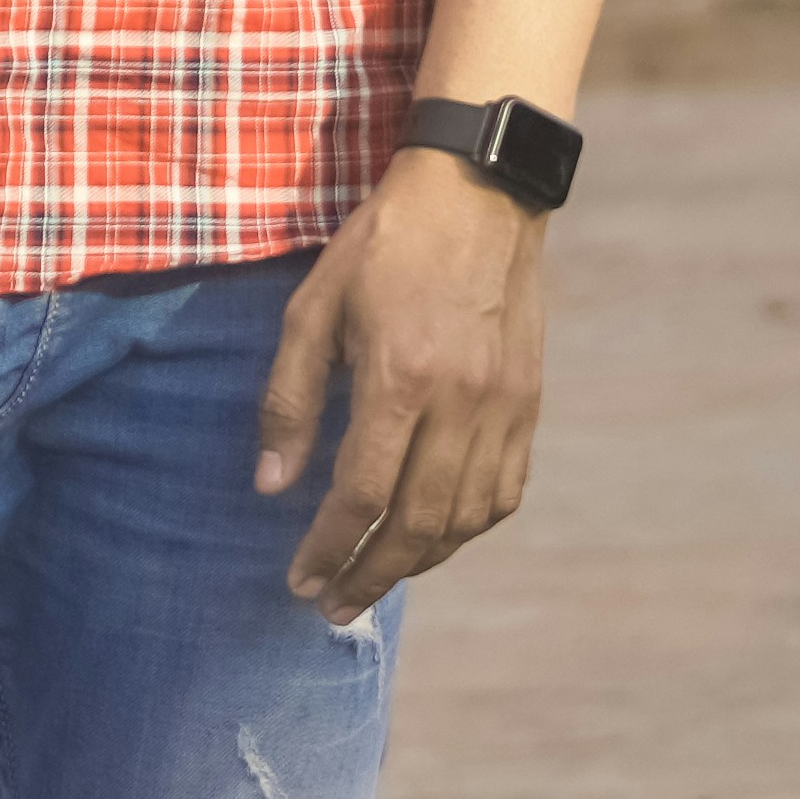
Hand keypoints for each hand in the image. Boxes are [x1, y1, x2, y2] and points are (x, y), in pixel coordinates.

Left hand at [253, 151, 549, 621]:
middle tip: (331, 606)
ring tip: (375, 578)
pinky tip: (435, 537)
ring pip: (466, 517)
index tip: (299, 580)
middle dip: (370, 575)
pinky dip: (468, 528)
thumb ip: (290, 401)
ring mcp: (504, 405)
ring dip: (418, 562)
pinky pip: (505, 491)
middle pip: (418, 522)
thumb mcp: (313, 308)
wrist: (479, 192)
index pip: (364, 494)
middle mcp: (461, 400)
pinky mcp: (529, 401)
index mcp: (401, 376)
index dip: (329, 547)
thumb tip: (270, 486)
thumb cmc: (383, 245)